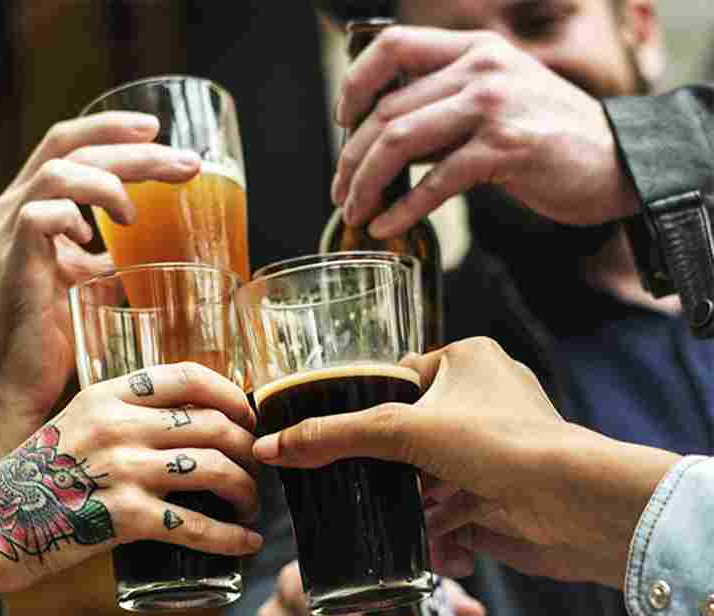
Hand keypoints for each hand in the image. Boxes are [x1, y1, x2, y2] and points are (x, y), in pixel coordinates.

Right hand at [0, 111, 200, 445]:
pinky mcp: (13, 262)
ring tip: (138, 212)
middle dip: (135, 148)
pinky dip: (77, 217)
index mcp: (30, 210)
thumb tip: (148, 250)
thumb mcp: (85, 285)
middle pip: (71, 147)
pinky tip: (99, 239)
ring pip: (59, 171)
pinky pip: (42, 216)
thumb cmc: (49, 338)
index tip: (159, 130)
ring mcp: (8, 233)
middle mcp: (12, 210)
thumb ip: (106, 260)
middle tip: (187, 162)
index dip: (111, 129)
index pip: (68, 145)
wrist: (12, 386)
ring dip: (112, 180)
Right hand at [0, 363, 260, 607]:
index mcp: (109, 394)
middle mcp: (119, 425)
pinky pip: (196, 526)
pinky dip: (231, 537)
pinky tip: (247, 543)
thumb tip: (191, 421)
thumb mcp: (78, 421)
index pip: (189, 376)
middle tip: (256, 468)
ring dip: (247, 490)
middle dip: (249, 450)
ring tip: (250, 504)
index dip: (233, 394)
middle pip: (215, 425)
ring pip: (215, 469)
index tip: (250, 416)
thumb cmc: (37, 475)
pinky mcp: (123, 518)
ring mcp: (123, 469)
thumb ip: (126, 414)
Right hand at [253, 338, 679, 587]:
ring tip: (399, 524)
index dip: (365, 409)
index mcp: (466, 361)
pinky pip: (450, 513)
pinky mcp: (497, 496)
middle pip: (407, 436)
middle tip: (355, 491)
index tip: (333, 439)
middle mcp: (481, 402)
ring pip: (426, 480)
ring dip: (412, 509)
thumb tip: (272, 446)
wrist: (581, 508)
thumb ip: (335, 437)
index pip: (396, 378)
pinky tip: (438, 548)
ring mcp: (490, 452)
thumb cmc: (507, 445)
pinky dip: (438, 534)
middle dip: (386, 472)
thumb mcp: (406, 430)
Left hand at [332, 26, 638, 236]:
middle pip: (387, 109)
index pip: (392, 46)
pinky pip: (436, 181)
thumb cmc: (548, 140)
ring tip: (354, 213)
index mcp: (474, 49)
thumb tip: (384, 144)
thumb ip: (443, 113)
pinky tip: (387, 228)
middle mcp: (480, 67)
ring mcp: (494, 105)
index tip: (342, 123)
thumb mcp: (493, 107)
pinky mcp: (506, 147)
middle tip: (339, 192)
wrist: (616, 161)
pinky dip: (404, 209)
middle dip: (351, 158)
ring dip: (366, 183)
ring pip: (401, 140)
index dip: (355, 84)